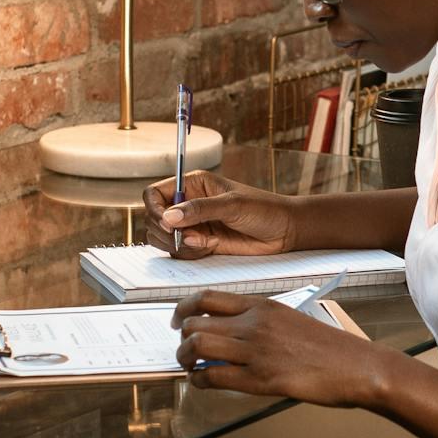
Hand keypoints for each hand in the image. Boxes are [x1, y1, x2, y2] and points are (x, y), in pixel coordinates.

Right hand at [143, 172, 299, 260]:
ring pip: (163, 238)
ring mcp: (192, 225)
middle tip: (189, 237)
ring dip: (177, 245)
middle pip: (153, 219)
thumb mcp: (231, 205)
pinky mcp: (200, 243)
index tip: (167, 223)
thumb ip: (199, 210)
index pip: (154, 194)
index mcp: (192, 184)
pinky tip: (210, 248)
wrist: (284, 231)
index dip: (154, 209)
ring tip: (203, 243)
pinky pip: (180, 252)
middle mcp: (188, 204)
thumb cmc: (263, 209)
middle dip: (165, 232)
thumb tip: (169, 216)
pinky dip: (189, 254)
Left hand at [174, 292, 380, 406]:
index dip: (184, 309)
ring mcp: (257, 351)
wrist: (358, 366)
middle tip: (184, 351)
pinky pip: (215, 378)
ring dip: (185, 360)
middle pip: (197, 324)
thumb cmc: (329, 347)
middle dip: (183, 339)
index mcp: (263, 306)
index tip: (179, 321)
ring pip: (198, 348)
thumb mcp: (291, 320)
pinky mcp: (262, 380)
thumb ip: (260, 322)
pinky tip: (203, 383)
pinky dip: (200, 381)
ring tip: (190, 367)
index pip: (208, 298)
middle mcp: (255, 324)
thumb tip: (229, 334)